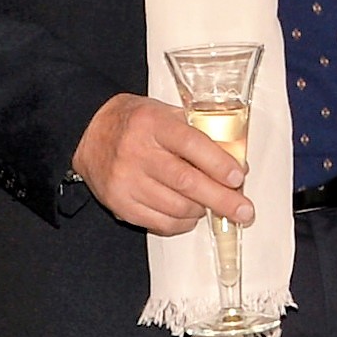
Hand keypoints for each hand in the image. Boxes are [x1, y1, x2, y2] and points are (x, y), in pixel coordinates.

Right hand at [72, 93, 255, 235]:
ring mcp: (125, 180)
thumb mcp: (167, 114)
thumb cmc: (138, 123)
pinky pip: (159, 222)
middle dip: (222, 200)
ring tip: (213, 206)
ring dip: (202, 210)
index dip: (219, 164)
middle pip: (186, 182)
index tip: (239, 177)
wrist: (91, 133)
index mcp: (153, 124)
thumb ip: (201, 133)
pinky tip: (191, 215)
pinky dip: (182, 223)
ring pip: (176, 206)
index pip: (192, 145)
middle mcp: (136, 152)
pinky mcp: (118, 203)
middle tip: (244, 211)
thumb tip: (236, 161)